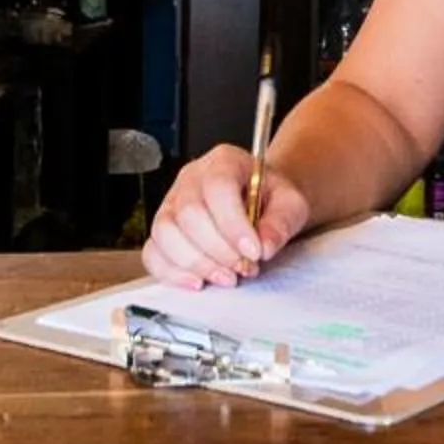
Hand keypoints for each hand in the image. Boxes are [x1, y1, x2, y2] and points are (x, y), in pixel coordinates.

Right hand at [144, 147, 311, 288]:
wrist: (259, 203)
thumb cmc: (270, 200)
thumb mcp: (290, 204)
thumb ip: (282, 222)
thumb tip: (265, 245)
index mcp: (224, 161)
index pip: (218, 187)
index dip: (233, 224)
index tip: (254, 251)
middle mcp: (191, 178)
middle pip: (188, 213)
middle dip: (218, 250)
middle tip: (245, 268)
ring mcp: (171, 203)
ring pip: (165, 233)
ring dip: (197, 263)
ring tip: (227, 277)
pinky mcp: (162, 231)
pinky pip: (152, 253)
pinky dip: (172, 273)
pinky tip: (198, 282)